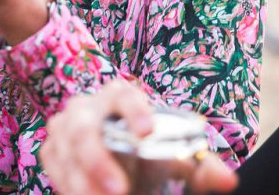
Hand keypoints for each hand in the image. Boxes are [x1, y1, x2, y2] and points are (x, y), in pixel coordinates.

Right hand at [40, 80, 237, 194]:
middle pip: (84, 129)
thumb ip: (201, 168)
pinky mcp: (51, 149)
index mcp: (119, 97)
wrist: (119, 159)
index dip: (133, 111)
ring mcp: (64, 128)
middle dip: (97, 162)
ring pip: (66, 154)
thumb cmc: (149, 153)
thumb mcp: (175, 159)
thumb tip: (227, 180)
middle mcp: (86, 108)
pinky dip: (70, 187)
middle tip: (120, 191)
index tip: (147, 132)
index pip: (123, 94)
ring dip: (84, 184)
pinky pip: (55, 169)